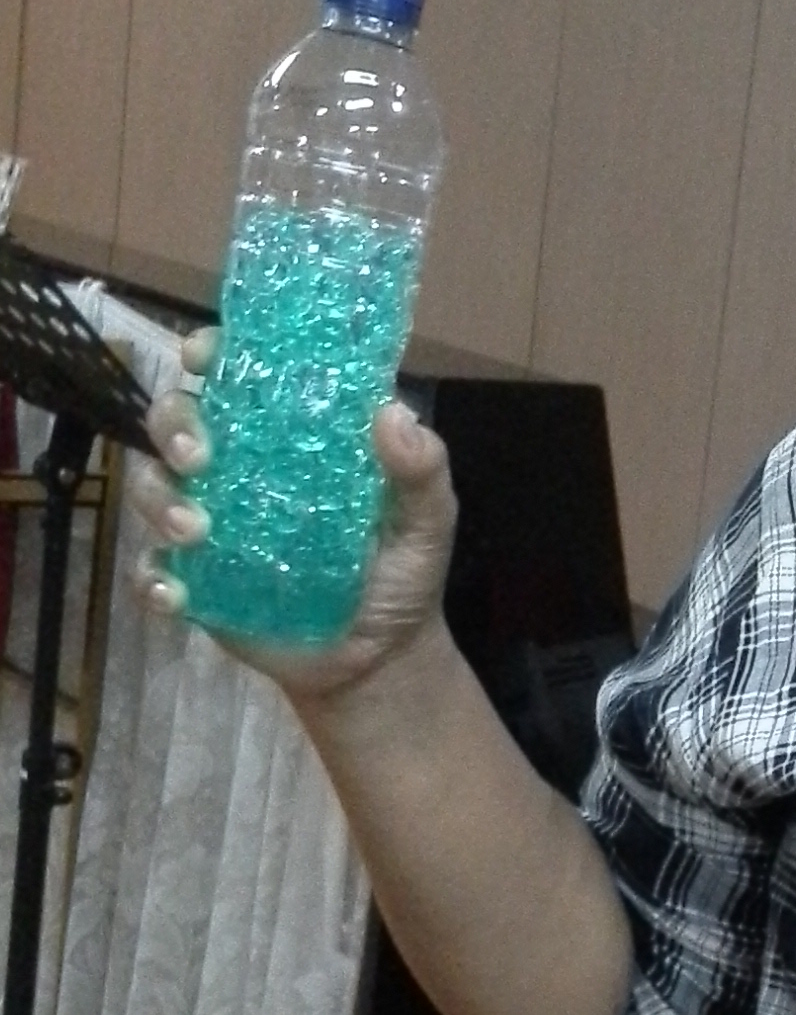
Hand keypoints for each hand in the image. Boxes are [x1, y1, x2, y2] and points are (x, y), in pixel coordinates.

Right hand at [124, 325, 459, 701]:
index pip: (240, 379)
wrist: (381, 660)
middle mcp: (240, 470)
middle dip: (173, 425)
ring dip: (159, 499)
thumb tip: (391, 414)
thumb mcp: (425, 519)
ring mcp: (211, 524)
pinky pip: (151, 570)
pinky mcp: (196, 582)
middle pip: (177, 420)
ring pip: (152, 486)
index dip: (213, 355)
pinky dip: (152, 578)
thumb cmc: (401, 573)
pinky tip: (175, 594)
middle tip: (198, 455)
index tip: (205, 355)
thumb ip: (421, 469)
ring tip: (196, 530)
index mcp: (290, 439)